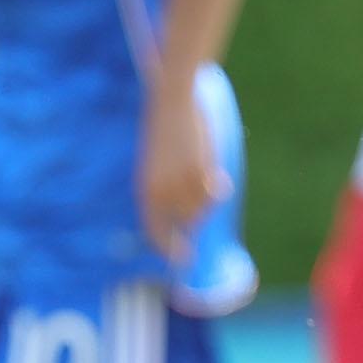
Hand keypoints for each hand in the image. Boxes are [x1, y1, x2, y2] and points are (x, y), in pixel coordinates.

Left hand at [137, 82, 226, 262]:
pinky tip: (211, 169)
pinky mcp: (201, 171)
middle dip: (196, 215)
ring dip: (206, 196)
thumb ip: (165, 195)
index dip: (169, 248)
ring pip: (203, 207)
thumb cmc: (164, 134)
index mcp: (144, 191)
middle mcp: (161, 192)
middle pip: (187, 222)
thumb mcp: (156, 169)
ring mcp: (182, 183)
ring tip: (200, 171)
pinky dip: (217, 186)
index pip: (155, 231)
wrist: (172, 102)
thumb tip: (185, 224)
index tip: (183, 260)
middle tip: (200, 195)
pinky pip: (214, 192)